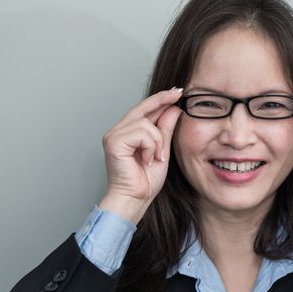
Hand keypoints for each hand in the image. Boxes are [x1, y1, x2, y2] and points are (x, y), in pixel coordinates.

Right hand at [99, 88, 182, 223]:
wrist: (135, 199)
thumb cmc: (145, 181)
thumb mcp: (162, 150)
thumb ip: (165, 129)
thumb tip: (173, 108)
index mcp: (128, 132)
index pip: (145, 109)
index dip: (160, 99)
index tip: (177, 92)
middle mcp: (118, 131)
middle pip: (142, 107)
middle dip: (162, 99)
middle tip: (179, 93)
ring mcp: (113, 135)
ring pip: (145, 123)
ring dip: (157, 141)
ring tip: (156, 158)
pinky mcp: (113, 141)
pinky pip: (141, 133)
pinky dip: (150, 146)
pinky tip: (147, 160)